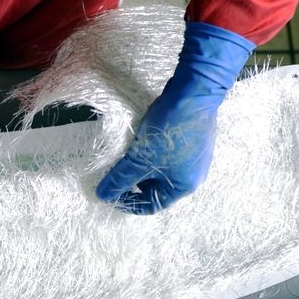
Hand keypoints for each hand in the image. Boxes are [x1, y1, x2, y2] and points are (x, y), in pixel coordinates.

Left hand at [96, 22, 253, 213]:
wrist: (193, 92)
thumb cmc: (167, 132)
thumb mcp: (138, 158)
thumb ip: (120, 178)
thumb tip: (103, 195)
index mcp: (183, 186)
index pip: (152, 205)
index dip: (129, 203)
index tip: (111, 193)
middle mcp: (193, 175)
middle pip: (157, 188)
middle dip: (134, 181)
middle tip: (115, 172)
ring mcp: (194, 156)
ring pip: (161, 169)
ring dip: (142, 165)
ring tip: (126, 155)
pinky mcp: (192, 139)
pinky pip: (168, 154)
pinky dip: (152, 153)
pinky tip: (141, 141)